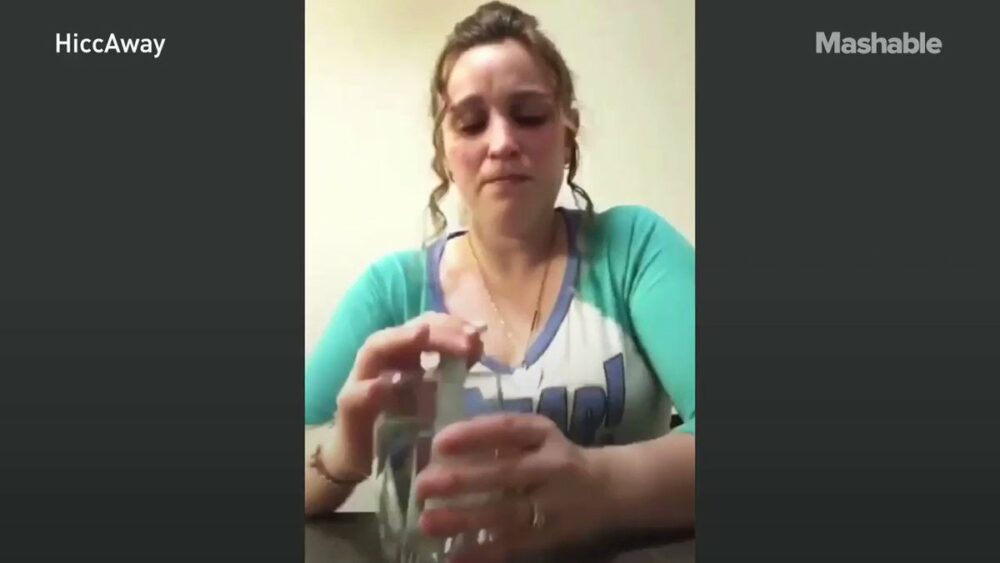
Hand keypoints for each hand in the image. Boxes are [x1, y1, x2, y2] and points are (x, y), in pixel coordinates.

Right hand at [325, 313, 484, 477]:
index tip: (479, 331)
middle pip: (406, 331)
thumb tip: (478, 346)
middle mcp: (384, 360)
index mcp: (405, 355)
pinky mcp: (350, 409)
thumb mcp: (436, 397)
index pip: (428, 326)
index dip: (452, 324)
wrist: (367, 462)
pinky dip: (374, 387)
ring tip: (422, 335)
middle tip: (467, 339)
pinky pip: (357, 394)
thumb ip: (455, 372)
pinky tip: (392, 382)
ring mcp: (362, 381)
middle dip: (437, 330)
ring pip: (375, 349)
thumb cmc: (405, 425)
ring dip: (400, 339)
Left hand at [414, 413, 606, 561]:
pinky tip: (455, 556)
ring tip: (428, 522)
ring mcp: (552, 504)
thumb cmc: (557, 458)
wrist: (611, 490)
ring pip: (506, 513)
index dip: (473, 435)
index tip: (439, 443)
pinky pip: (514, 545)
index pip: (507, 429)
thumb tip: (442, 449)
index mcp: (544, 434)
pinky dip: (483, 553)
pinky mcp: (551, 536)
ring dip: (464, 520)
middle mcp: (551, 466)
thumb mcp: (537, 436)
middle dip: (461, 481)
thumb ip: (499, 437)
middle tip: (423, 486)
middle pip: (504, 474)